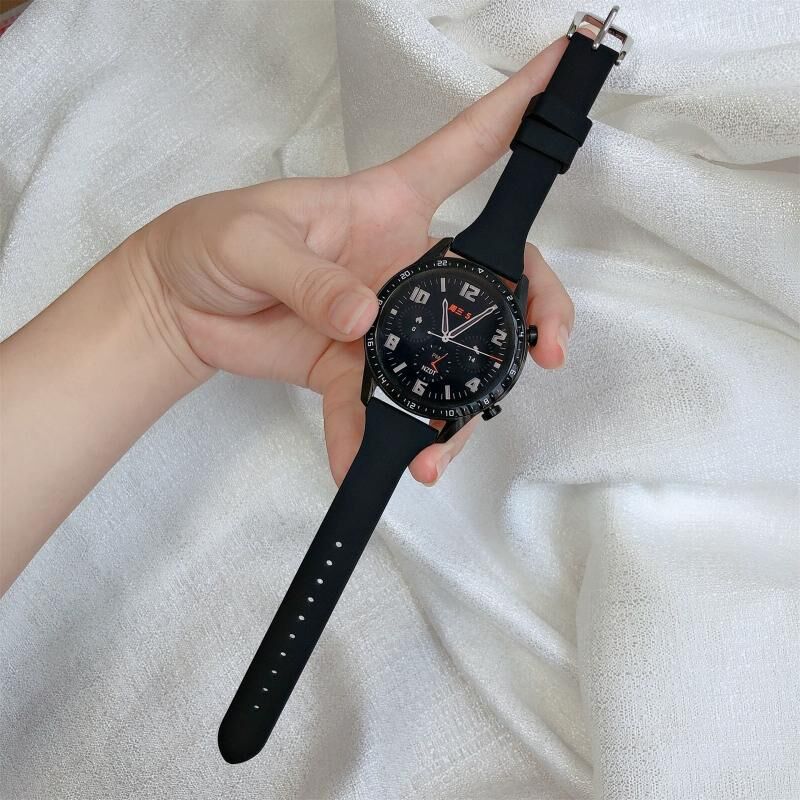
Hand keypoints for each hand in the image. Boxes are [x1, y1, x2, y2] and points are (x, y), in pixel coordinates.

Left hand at [128, 36, 574, 486]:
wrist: (178, 306)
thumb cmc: (212, 241)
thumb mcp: (253, 237)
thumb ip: (308, 274)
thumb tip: (364, 318)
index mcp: (389, 204)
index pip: (468, 149)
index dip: (519, 108)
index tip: (567, 71)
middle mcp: (404, 264)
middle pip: (495, 283)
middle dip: (535, 315)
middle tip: (547, 354)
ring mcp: (386, 323)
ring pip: (449, 363)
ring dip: (454, 412)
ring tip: (433, 452)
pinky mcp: (354, 369)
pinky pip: (378, 410)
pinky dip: (372, 440)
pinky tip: (364, 461)